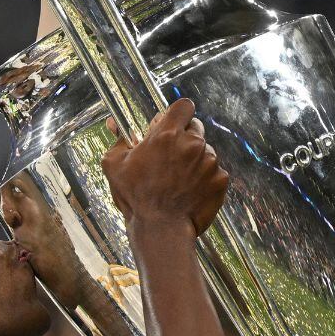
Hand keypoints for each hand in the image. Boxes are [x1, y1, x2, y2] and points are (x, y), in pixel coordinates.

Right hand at [101, 99, 228, 235]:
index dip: (177, 114)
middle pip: (196, 127)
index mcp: (167, 135)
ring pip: (205, 151)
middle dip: (185, 137)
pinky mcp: (220, 180)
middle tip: (170, 157)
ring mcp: (210, 162)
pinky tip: (189, 192)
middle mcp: (193, 143)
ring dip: (194, 160)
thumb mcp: (114, 165)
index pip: (184, 106)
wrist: (161, 229)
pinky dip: (204, 179)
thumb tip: (115, 122)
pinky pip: (214, 172)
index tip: (171, 124)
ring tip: (178, 181)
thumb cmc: (135, 197)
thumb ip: (119, 139)